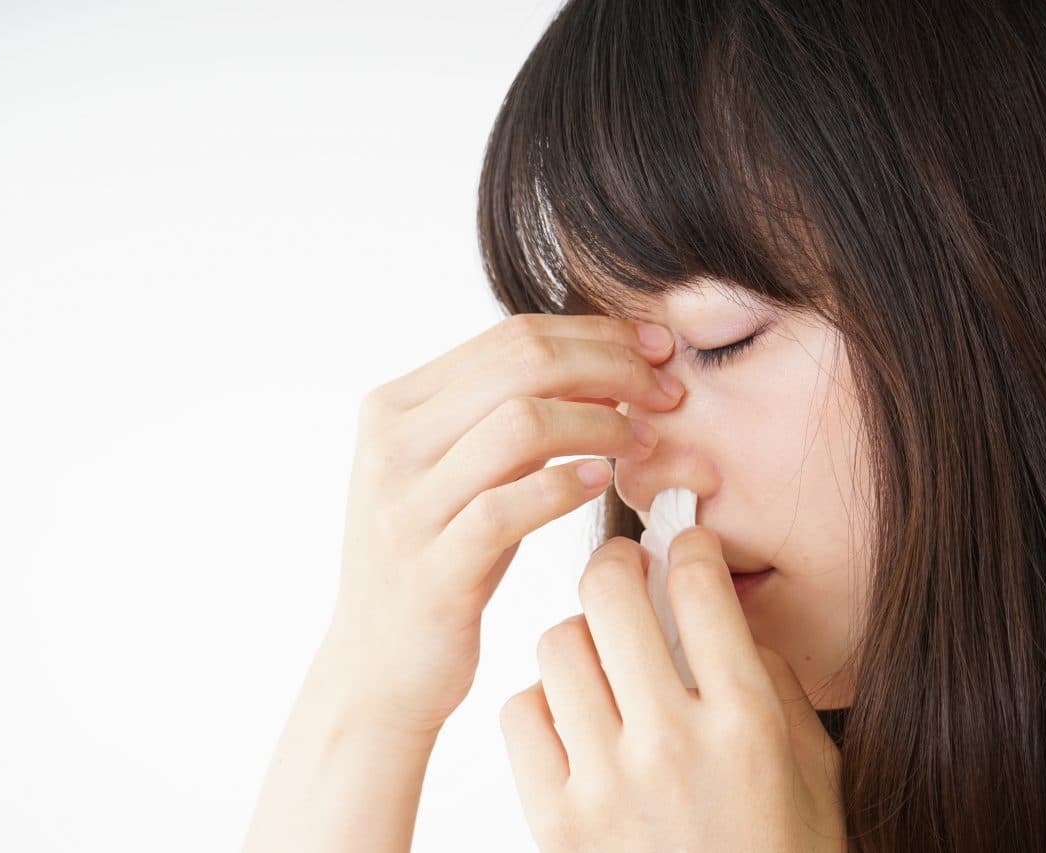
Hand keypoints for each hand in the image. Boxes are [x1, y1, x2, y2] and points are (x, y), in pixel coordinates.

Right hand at [324, 313, 684, 737]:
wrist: (377, 669)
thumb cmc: (440, 563)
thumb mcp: (462, 475)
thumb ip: (508, 417)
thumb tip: (606, 365)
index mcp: (396, 406)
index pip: (511, 336)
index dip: (596, 334)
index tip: (657, 350)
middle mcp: (391, 444)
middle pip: (521, 363)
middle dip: (610, 366)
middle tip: (667, 391)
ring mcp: (405, 506)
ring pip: (520, 424)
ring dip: (601, 424)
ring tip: (644, 443)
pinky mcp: (431, 569)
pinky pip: (509, 507)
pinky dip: (567, 486)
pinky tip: (605, 484)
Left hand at [498, 529, 846, 851]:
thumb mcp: (813, 774)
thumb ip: (772, 687)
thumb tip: (724, 619)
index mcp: (746, 724)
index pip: (699, 589)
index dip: (687, 546)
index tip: (682, 546)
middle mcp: (671, 743)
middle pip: (608, 594)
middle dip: (613, 562)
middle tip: (621, 571)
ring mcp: (605, 782)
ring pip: (556, 644)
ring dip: (577, 635)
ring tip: (598, 654)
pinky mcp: (553, 819)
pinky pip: (520, 712)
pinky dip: (541, 702)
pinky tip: (571, 718)